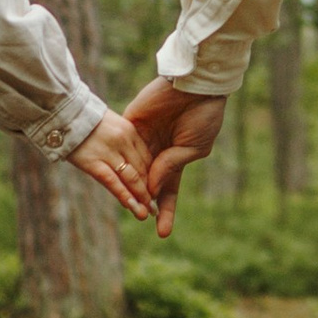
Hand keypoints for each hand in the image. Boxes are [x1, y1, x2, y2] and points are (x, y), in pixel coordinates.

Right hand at [67, 107, 154, 221]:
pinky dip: (124, 196)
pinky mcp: (93, 161)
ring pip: (131, 178)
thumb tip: (126, 159)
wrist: (62, 112)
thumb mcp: (109, 124)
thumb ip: (120, 139)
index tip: (154, 190)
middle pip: (142, 169)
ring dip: (140, 198)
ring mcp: (109, 151)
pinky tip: (132, 207)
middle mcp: (123, 141)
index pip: (147, 157)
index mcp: (129, 130)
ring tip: (146, 213)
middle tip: (154, 208)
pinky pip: (113, 182)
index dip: (152, 176)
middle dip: (149, 190)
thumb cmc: (83, 119)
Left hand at [122, 76, 226, 235]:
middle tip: (138, 219)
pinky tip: (115, 179)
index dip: (165, 211)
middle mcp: (157, 152)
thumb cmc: (202, 114)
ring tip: (128, 205)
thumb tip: (151, 188)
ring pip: (132, 170)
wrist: (193, 84)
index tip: (162, 233)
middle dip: (143, 203)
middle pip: (146, 185)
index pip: (168, 191)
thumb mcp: (194, 146)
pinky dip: (119, 163)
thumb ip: (172, 166)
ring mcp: (142, 140)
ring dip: (130, 188)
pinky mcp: (130, 126)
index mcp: (177, 158)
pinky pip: (122, 148)